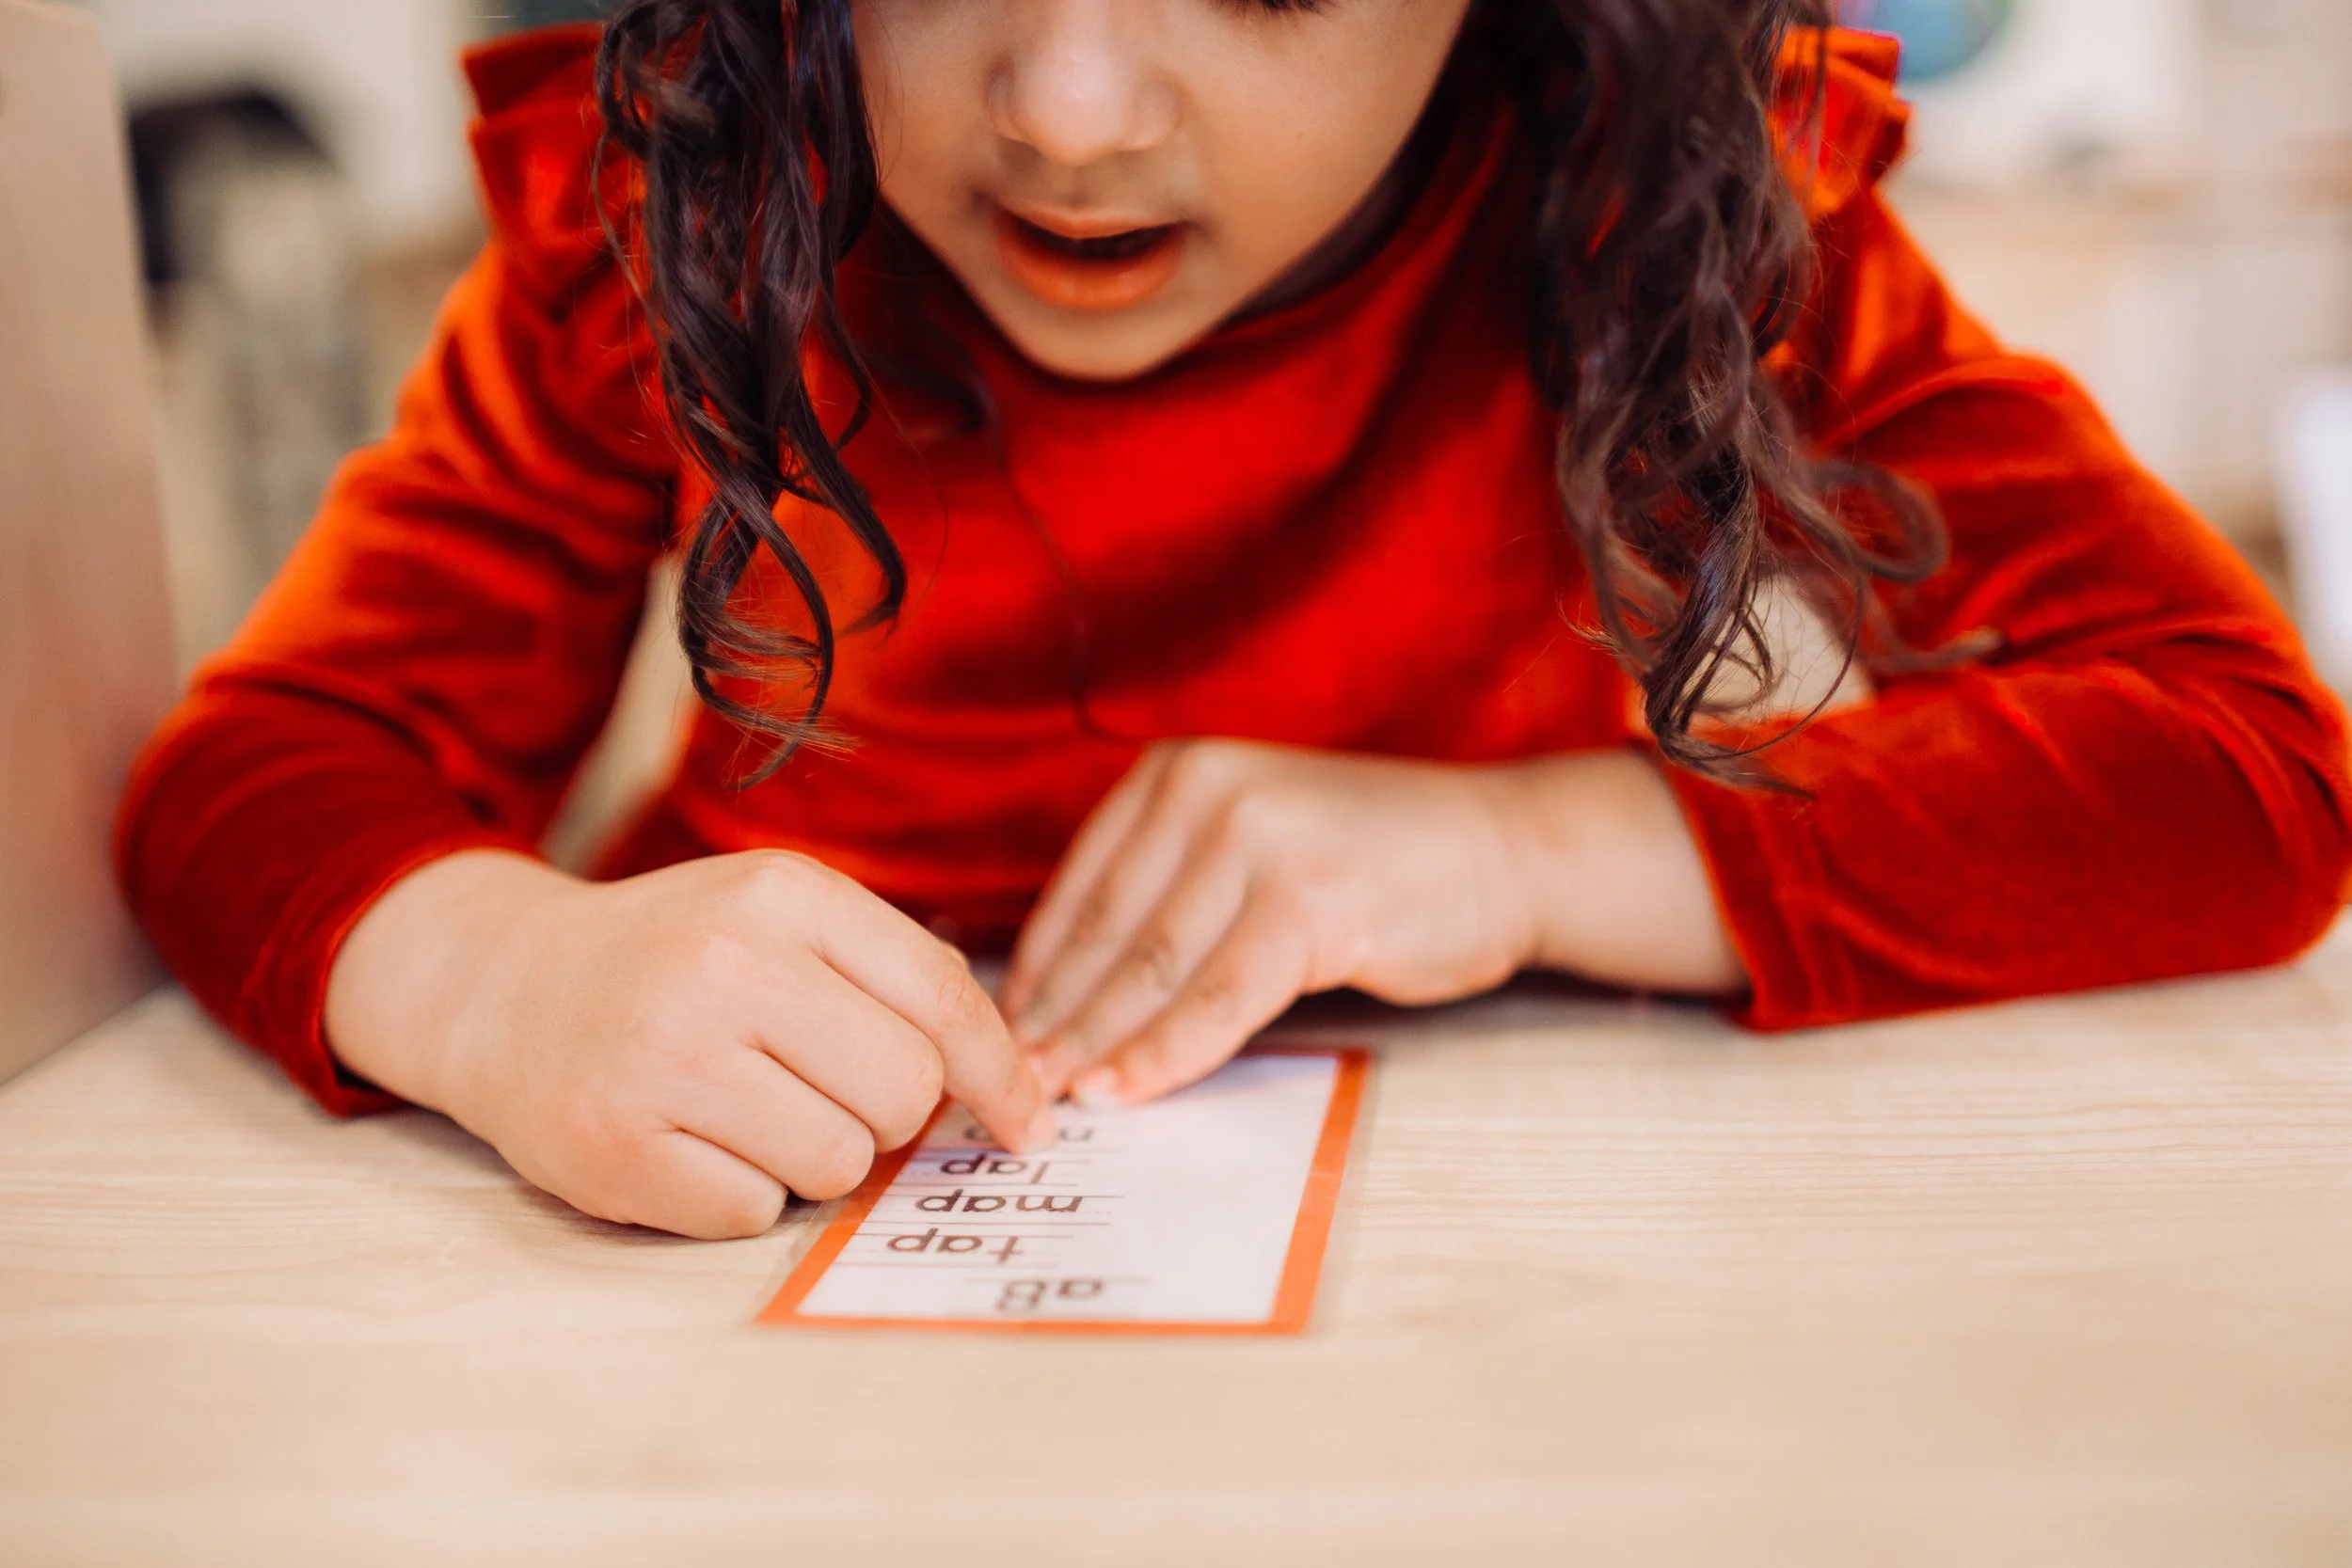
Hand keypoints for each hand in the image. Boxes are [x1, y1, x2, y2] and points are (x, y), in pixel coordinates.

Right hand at [326, 849, 1052, 1239]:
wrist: (502, 987)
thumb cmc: (678, 959)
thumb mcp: (781, 920)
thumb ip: (894, 981)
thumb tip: (1017, 1096)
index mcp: (783, 895)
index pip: (942, 997)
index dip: (1001, 1074)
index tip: (1028, 1124)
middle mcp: (723, 964)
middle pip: (903, 1093)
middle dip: (885, 1113)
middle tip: (819, 1088)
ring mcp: (662, 1058)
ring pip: (837, 1163)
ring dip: (811, 1157)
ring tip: (745, 1108)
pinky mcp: (614, 1147)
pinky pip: (755, 1214)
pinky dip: (740, 1193)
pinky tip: (691, 1141)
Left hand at [999, 740, 1541, 1106]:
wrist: (1499, 851)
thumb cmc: (1370, 861)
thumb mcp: (1250, 844)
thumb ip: (1169, 891)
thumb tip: (1071, 993)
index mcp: (1178, 772)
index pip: (1081, 888)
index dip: (1038, 973)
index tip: (1002, 1037)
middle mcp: (1208, 790)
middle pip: (1107, 932)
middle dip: (1056, 1021)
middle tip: (1013, 1088)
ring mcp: (1260, 843)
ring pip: (1151, 970)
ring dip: (1098, 1046)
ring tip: (1059, 1101)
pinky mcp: (1307, 903)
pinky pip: (1216, 999)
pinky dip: (1165, 1055)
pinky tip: (1130, 1092)